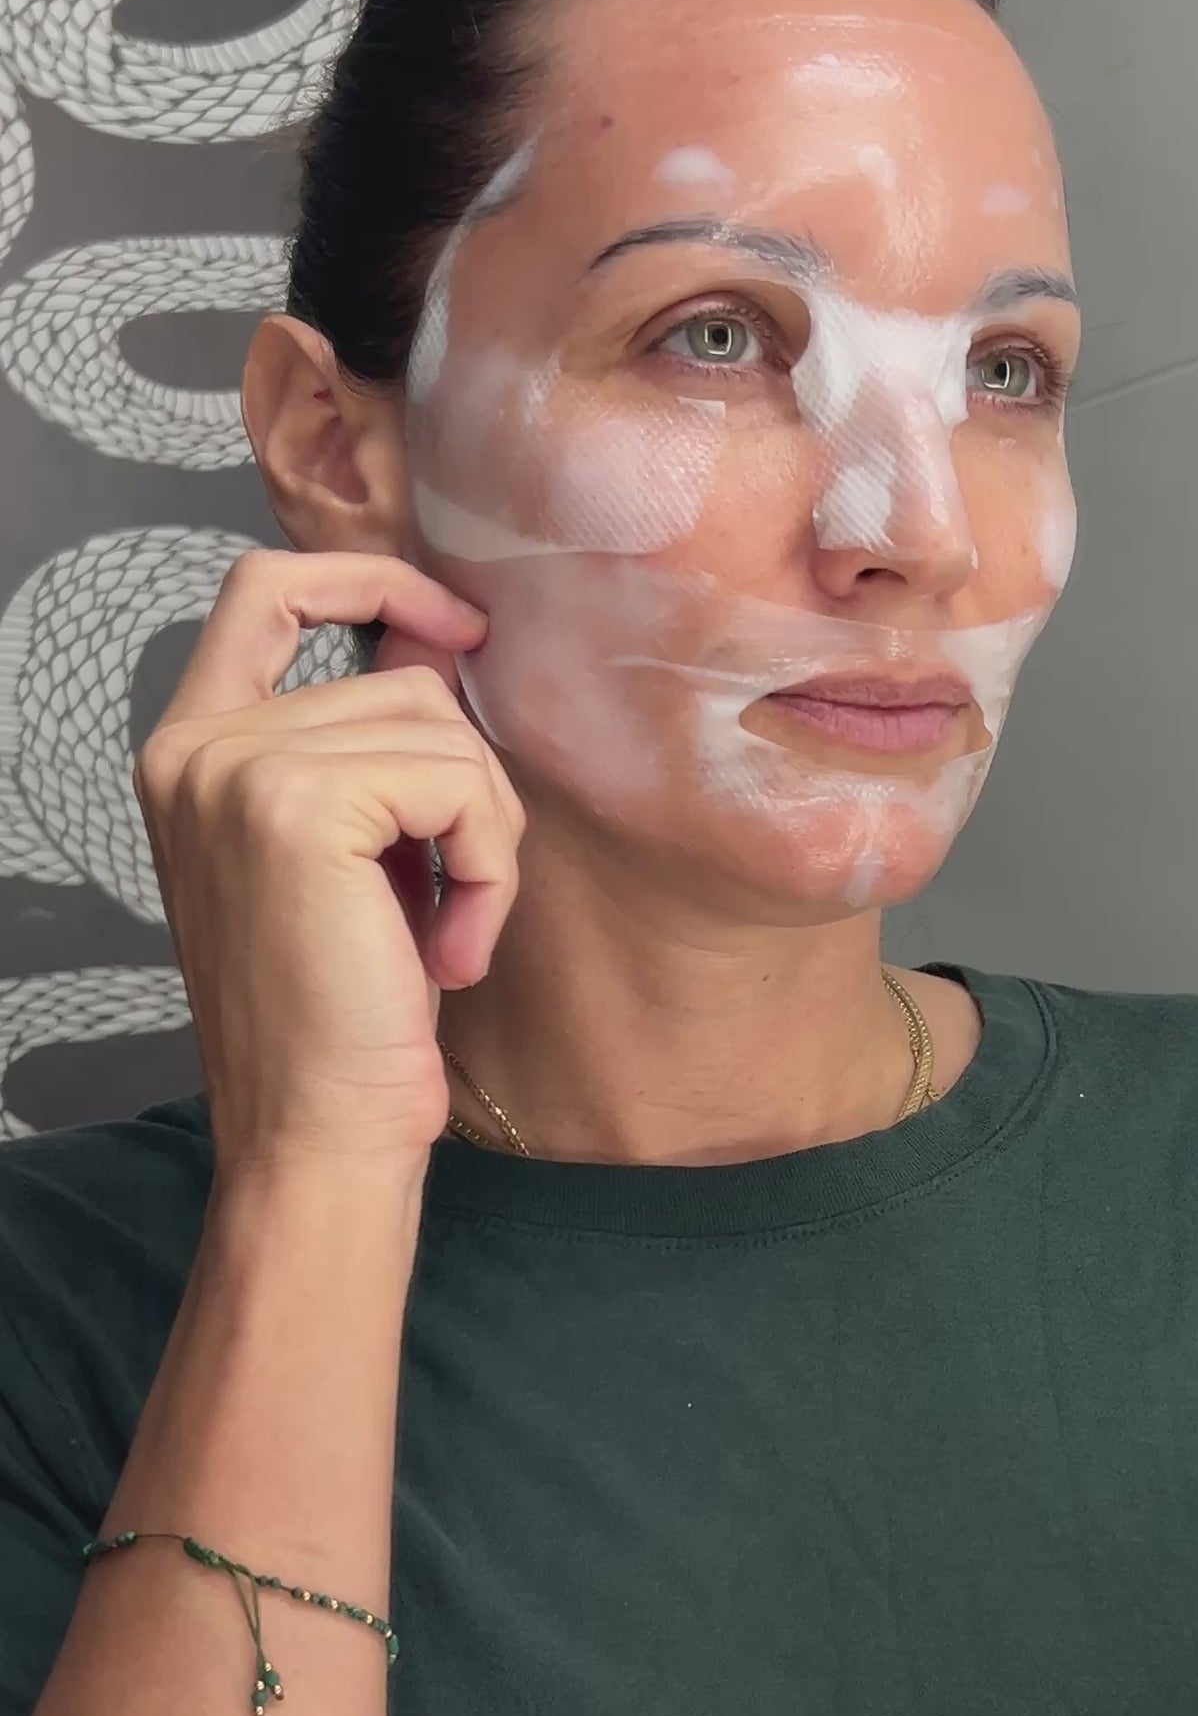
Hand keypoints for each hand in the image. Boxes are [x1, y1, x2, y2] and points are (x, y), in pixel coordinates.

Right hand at [136, 552, 523, 1169]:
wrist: (319, 1134)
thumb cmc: (346, 1012)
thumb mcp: (357, 853)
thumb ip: (372, 744)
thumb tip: (447, 633)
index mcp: (190, 750)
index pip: (266, 589)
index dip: (369, 580)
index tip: (455, 627)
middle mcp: (194, 747)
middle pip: (401, 679)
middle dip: (467, 785)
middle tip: (456, 898)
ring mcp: (237, 769)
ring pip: (443, 731)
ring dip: (485, 837)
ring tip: (447, 933)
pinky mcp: (298, 805)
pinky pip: (459, 784)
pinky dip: (488, 867)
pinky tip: (451, 950)